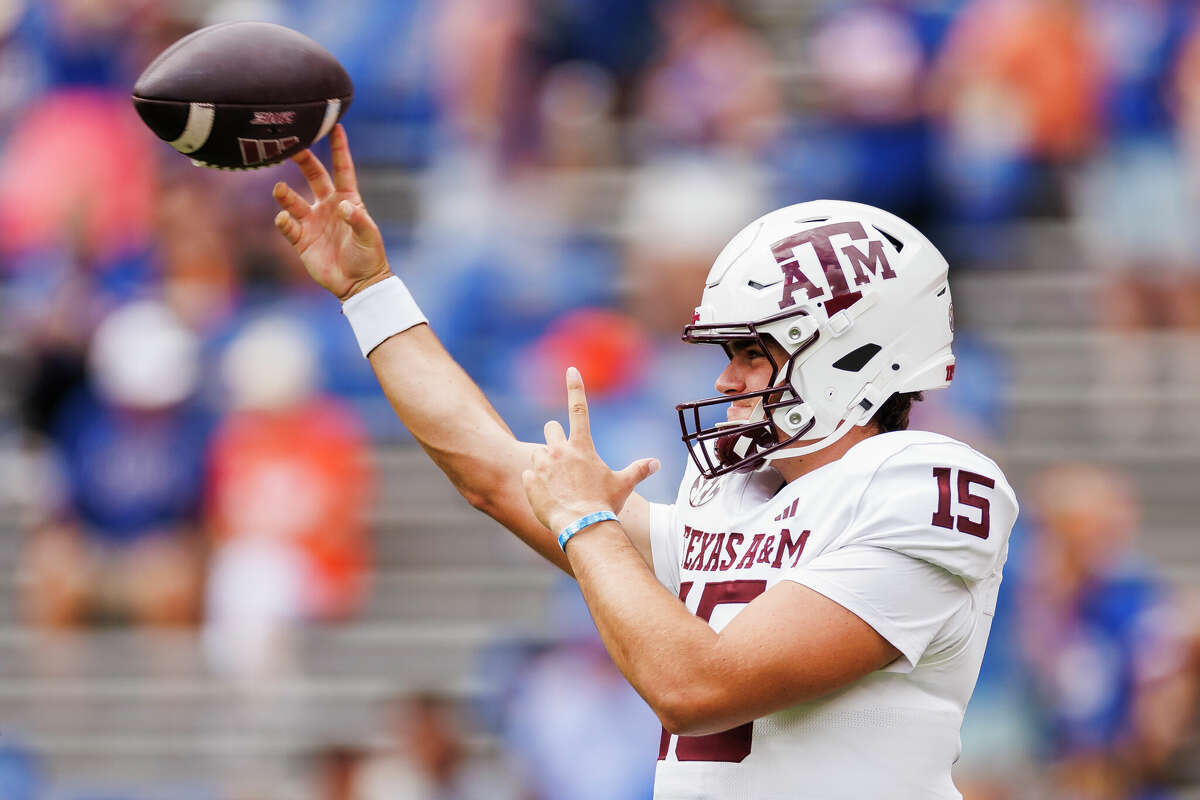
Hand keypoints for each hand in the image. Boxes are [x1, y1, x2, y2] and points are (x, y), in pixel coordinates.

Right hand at [272, 124, 390, 301]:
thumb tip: (343, 206)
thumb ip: (357, 220)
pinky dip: (284, 222)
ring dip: (285, 194)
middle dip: (303, 160)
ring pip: (293, 200)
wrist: (358, 284)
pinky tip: (284, 220)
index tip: (334, 126)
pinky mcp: (301, 239)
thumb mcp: (369, 237)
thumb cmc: (369, 257)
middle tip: (291, 147)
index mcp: (348, 200)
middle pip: (313, 176)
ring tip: (280, 189)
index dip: (339, 149)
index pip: (342, 169)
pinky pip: (287, 226)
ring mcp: (312, 221)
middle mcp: (327, 206)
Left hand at [522, 367, 659, 533]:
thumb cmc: (604, 505)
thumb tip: (656, 463)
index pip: (579, 408)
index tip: (571, 370)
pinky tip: (549, 495)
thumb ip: (638, 470)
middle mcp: (558, 450)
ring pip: (537, 452)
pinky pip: (528, 474)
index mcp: (581, 446)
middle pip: (550, 429)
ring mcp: (541, 465)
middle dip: (555, 437)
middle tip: (564, 456)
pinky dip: (536, 482)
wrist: (582, 528)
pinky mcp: (529, 481)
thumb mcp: (623, 485)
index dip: (575, 387)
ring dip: (545, 462)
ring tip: (558, 483)